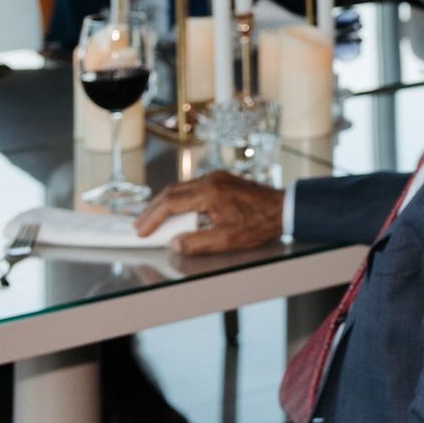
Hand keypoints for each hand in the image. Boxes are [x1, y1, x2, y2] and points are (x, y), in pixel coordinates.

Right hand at [134, 171, 281, 254]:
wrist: (284, 208)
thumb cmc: (259, 224)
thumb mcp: (227, 239)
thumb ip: (197, 243)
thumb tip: (174, 244)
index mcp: (209, 193)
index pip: (170, 204)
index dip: (152, 218)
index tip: (142, 231)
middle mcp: (210, 181)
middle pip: (171, 192)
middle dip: (152, 209)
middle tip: (139, 224)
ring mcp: (217, 178)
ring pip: (181, 187)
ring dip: (165, 202)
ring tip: (153, 218)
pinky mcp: (223, 179)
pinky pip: (193, 186)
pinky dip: (179, 198)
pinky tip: (177, 209)